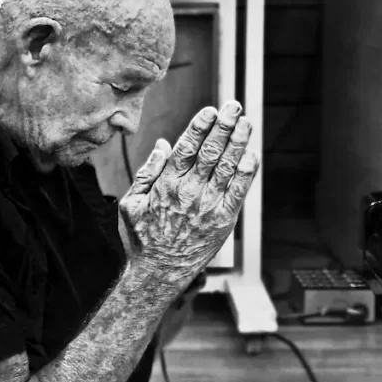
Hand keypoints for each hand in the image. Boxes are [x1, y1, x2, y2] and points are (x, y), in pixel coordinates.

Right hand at [118, 101, 258, 293]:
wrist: (158, 274)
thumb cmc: (141, 240)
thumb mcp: (130, 205)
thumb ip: (147, 173)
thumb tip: (163, 144)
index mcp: (166, 185)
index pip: (187, 147)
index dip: (201, 126)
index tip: (211, 110)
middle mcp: (189, 192)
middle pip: (211, 152)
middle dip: (224, 126)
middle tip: (235, 107)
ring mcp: (208, 206)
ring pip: (227, 167)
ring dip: (238, 142)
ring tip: (247, 123)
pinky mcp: (223, 221)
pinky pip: (238, 192)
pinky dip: (246, 172)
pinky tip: (252, 155)